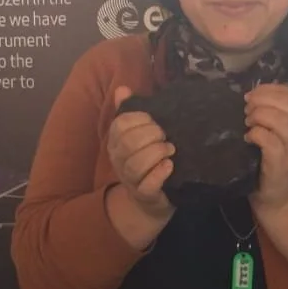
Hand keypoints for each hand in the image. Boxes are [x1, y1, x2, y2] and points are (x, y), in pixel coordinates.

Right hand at [107, 87, 174, 220]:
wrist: (152, 199)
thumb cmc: (147, 160)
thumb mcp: (139, 135)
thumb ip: (130, 112)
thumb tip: (122, 89)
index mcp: (116, 142)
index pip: (120, 124)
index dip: (140, 119)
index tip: (155, 121)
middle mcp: (119, 160)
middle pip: (129, 143)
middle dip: (151, 135)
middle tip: (165, 137)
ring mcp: (130, 179)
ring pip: (136, 164)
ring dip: (156, 153)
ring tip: (170, 150)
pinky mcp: (144, 195)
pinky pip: (147, 185)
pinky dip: (159, 173)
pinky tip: (169, 166)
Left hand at [245, 84, 287, 210]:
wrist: (278, 197)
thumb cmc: (271, 161)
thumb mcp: (277, 133)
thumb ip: (272, 114)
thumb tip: (252, 94)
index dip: (267, 89)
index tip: (251, 95)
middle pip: (285, 104)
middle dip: (261, 101)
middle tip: (246, 109)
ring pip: (280, 121)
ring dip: (258, 117)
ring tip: (247, 123)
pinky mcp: (282, 164)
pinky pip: (270, 141)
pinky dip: (256, 134)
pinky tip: (248, 138)